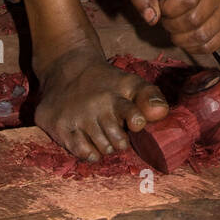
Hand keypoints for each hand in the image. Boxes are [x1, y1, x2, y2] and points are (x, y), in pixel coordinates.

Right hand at [35, 46, 169, 161]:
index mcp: (115, 95)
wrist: (67, 67)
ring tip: (102, 133)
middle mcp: (95, 107)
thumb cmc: (105, 82)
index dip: (135, 119)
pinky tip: (90, 141)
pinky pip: (81, 152)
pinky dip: (90, 152)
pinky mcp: (58, 126)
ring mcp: (75, 118)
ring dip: (105, 146)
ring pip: (101, 149)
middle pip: (117, 142)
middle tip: (116, 131)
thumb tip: (161, 112)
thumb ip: (149, 97)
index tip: (136, 123)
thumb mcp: (129, 83)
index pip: (131, 113)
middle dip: (121, 141)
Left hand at [131, 0, 219, 54]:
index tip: (162, 7)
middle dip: (173, 26)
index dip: (170, 9)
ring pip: (204, 35)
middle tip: (167, 21)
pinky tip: (186, 40)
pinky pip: (214, 44)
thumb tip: (152, 18)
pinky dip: (195, 48)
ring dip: (183, 39)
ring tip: (175, 31)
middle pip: (195, 19)